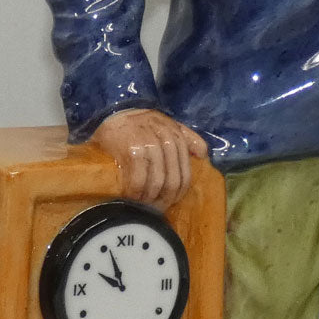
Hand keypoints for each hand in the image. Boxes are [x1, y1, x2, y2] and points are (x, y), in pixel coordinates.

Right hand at [91, 108, 208, 209]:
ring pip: (156, 182)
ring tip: (142, 204)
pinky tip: (131, 197)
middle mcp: (166, 141)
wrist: (114, 110)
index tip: (168, 203)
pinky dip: (136, 192)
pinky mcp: (132, 151)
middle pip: (172, 181)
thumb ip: (188, 138)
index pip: (184, 174)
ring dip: (149, 198)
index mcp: (177, 137)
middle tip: (154, 208)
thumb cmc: (142, 122)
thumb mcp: (168, 124)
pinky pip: (138, 180)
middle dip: (163, 199)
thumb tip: (203, 156)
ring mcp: (149, 146)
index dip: (177, 193)